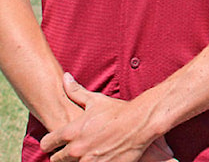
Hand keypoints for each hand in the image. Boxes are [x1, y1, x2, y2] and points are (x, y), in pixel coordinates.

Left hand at [40, 73, 174, 161]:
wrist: (141, 124)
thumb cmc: (118, 111)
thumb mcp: (96, 100)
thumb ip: (76, 91)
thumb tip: (65, 77)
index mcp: (71, 132)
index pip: (46, 143)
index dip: (50, 143)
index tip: (56, 143)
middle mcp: (75, 149)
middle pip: (56, 160)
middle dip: (63, 155)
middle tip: (74, 149)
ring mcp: (88, 161)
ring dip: (77, 160)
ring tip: (87, 154)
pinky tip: (99, 157)